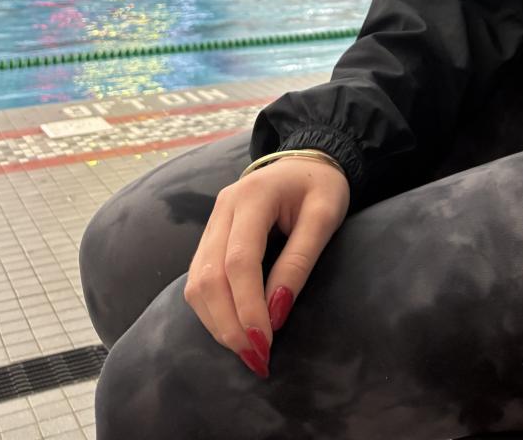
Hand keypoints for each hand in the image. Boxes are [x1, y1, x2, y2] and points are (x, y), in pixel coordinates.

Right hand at [184, 157, 349, 377]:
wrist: (306, 163)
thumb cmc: (321, 186)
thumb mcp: (325, 216)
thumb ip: (300, 261)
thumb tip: (276, 313)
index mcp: (252, 195)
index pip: (238, 260)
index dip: (248, 306)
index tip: (265, 343)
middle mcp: (223, 208)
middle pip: (208, 277)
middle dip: (229, 324)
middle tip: (256, 358)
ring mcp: (213, 222)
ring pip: (197, 283)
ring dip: (218, 323)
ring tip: (248, 350)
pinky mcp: (211, 238)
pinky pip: (200, 280)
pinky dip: (214, 311)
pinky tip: (236, 329)